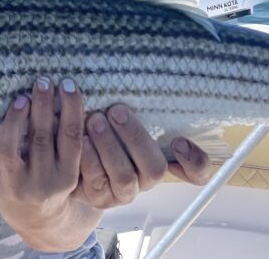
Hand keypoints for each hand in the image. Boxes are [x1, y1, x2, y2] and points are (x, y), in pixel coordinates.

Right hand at [0, 78, 96, 251]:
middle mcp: (36, 181)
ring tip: (66, 84)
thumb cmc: (8, 191)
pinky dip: (80, 121)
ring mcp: (58, 179)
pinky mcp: (75, 175)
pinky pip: (80, 144)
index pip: (10, 149)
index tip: (19, 98)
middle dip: (42, 108)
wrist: (42, 218)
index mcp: (10, 180)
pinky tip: (78, 99)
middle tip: (42, 81)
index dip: (15, 123)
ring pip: (66, 139)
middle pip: (40, 140)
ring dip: (67, 109)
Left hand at [74, 105, 211, 209]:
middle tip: (116, 111)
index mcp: (161, 158)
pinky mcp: (99, 197)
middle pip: (155, 168)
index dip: (194, 161)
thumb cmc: (105, 129)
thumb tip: (150, 72)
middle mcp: (146, 178)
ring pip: (124, 175)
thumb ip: (140, 108)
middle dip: (136, 137)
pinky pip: (96, 180)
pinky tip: (81, 140)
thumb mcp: (124, 117)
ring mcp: (124, 191)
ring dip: (110, 146)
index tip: (178, 141)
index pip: (196, 171)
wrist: (72, 161)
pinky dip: (88, 158)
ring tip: (94, 120)